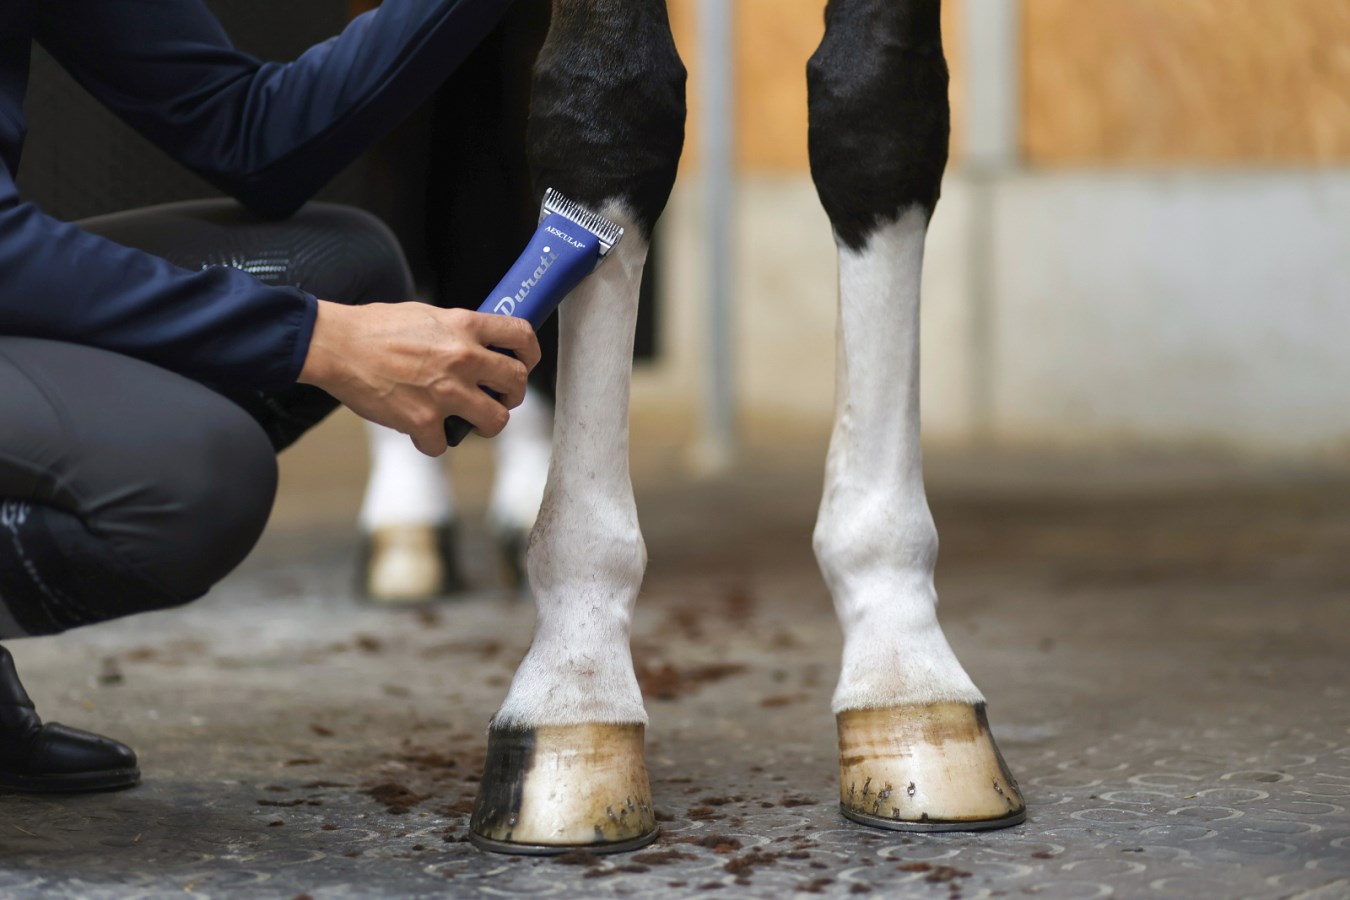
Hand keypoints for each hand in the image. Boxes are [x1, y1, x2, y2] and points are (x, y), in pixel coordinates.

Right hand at [298, 300, 540, 455]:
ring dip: (485, 424)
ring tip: (468, 420)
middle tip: (497, 398)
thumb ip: (458, 331)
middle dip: (512, 395)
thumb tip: (479, 346)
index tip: (524, 363)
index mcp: (465, 326)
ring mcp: (446, 392)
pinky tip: (420, 430)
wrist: (337, 346)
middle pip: (517, 383)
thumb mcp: (427, 315)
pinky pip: (445, 444)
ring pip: (496, 421)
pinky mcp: (423, 421)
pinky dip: (432, 442)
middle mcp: (463, 358)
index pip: (522, 335)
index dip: (530, 353)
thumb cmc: (375, 328)